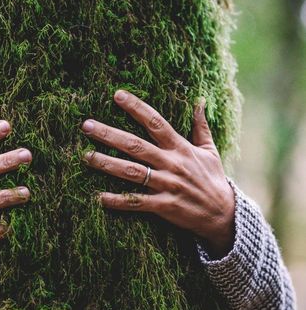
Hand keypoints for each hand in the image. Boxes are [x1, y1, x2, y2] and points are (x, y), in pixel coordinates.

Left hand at [80, 90, 234, 257]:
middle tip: (87, 126)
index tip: (117, 95)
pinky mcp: (164, 206)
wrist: (223, 214)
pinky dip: (118, 200)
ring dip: (108, 164)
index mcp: (181, 148)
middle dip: (110, 135)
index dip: (136, 108)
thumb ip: (200, 126)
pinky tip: (99, 197)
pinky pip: (137, 202)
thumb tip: (199, 101)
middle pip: (136, 146)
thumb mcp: (209, 150)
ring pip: (132, 172)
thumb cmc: (212, 179)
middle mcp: (172, 164)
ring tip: (86, 156)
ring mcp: (167, 185)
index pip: (156, 122)